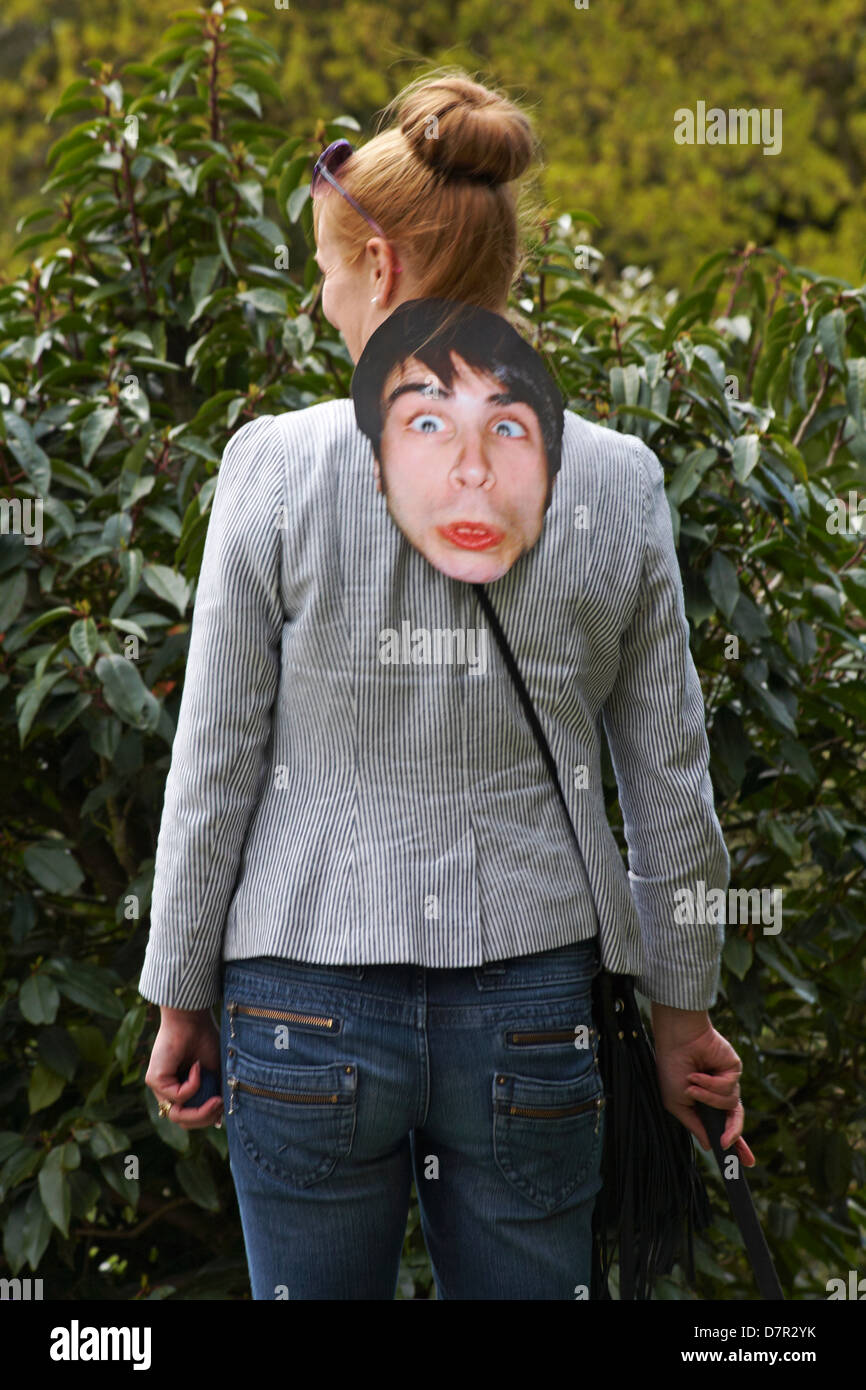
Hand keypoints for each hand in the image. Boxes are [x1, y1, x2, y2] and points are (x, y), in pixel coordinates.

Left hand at [145, 1006, 223, 1130]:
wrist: (192, 1018)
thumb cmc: (205, 1039)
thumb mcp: (216, 1073)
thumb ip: (216, 1094)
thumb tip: (219, 1121)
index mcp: (180, 1089)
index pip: (190, 1118)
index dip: (207, 1118)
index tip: (224, 1106)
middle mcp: (167, 1090)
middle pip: (183, 1121)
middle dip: (205, 1118)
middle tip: (220, 1105)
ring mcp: (159, 1086)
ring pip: (177, 1115)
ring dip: (200, 1111)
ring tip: (216, 1099)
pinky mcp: (154, 1080)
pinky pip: (176, 1096)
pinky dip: (192, 1085)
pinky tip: (197, 1066)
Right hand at [651, 1004, 755, 1166]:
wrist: (677, 1041)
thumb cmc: (671, 1068)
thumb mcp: (677, 1103)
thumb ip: (695, 1125)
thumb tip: (710, 1146)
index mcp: (705, 1104)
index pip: (723, 1127)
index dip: (733, 1146)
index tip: (741, 1164)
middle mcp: (718, 1095)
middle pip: (735, 1121)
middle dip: (737, 1138)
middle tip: (735, 1151)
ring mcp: (728, 1083)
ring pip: (729, 1105)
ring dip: (708, 1097)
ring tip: (692, 1085)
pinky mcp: (734, 1071)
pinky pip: (729, 1089)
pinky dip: (711, 1084)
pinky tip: (699, 1074)